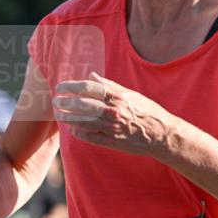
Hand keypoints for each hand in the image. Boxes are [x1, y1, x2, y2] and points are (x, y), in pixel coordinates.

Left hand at [53, 72, 174, 156]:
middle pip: (82, 104)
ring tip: (59, 114)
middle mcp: (113, 111)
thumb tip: (92, 75)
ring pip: (82, 121)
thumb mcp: (131, 94)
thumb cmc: (147, 112)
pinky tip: (72, 129)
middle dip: (65, 102)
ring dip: (68, 118)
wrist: (161, 135)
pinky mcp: (112, 141)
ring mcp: (112, 127)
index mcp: (118, 96)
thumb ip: (110, 86)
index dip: (71, 86)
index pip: (88, 87)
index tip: (60, 87)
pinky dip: (78, 133)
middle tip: (55, 101)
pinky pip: (90, 137)